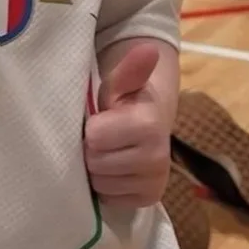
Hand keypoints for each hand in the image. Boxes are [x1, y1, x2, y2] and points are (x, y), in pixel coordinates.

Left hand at [84, 41, 170, 206]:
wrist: (151, 122)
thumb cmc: (127, 101)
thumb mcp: (122, 82)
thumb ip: (130, 69)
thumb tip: (150, 49)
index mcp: (149, 126)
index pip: (95, 138)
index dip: (92, 128)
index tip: (100, 120)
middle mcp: (157, 159)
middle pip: (95, 164)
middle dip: (93, 150)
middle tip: (103, 139)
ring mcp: (155, 183)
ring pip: (101, 185)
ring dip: (98, 170)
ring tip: (109, 153)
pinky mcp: (149, 199)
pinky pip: (110, 199)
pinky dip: (108, 187)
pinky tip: (115, 170)